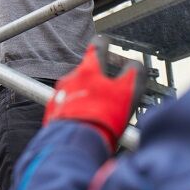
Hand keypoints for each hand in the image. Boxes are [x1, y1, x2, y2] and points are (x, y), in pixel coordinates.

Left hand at [43, 36, 145, 150]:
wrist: (75, 145)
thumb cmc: (103, 118)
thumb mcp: (129, 92)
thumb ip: (135, 74)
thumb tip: (137, 66)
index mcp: (89, 70)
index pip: (97, 46)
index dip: (104, 44)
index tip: (107, 43)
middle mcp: (70, 79)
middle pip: (85, 72)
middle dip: (96, 79)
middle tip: (108, 91)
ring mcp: (59, 96)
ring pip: (75, 91)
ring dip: (86, 97)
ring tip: (99, 113)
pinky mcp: (53, 114)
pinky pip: (66, 108)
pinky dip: (76, 112)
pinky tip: (87, 123)